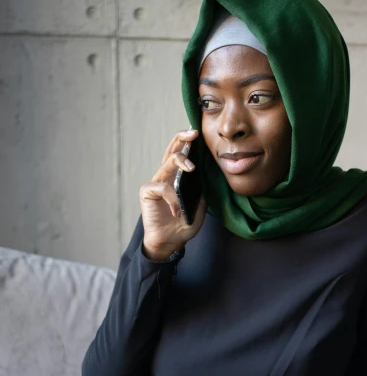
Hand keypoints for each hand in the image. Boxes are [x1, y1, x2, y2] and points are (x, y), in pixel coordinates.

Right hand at [139, 128, 206, 258]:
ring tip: (192, 168)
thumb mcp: (200, 206)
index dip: (188, 142)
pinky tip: (177, 211)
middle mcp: (166, 175)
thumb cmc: (183, 224)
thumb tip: (210, 173)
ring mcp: (156, 182)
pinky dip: (172, 198)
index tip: (198, 133)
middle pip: (171, 150)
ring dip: (180, 161)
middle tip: (193, 134)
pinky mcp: (147, 191)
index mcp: (177, 176)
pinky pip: (163, 188)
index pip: (182, 154)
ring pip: (167, 162)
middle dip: (181, 138)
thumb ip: (202, 190)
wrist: (170, 241)